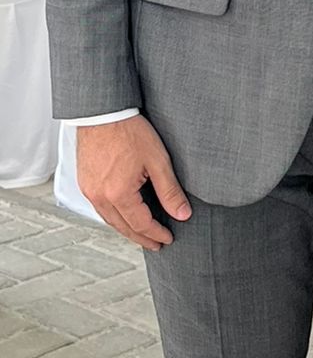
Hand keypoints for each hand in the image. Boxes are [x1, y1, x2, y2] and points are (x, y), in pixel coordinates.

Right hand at [77, 116, 191, 250]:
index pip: (141, 224)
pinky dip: (114, 216)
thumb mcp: (157, 160)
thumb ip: (170, 190)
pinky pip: (100, 208)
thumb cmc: (129, 131)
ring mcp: (89, 190)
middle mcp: (100, 196)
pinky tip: (124, 215)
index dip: (156, 233)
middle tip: (156, 245)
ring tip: (142, 234)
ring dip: (127, 229)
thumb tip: (182, 214)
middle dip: (141, 238)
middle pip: (123, 227)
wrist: (102, 112)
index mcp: (118, 194)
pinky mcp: (84, 182)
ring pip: (110, 220)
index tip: (168, 239)